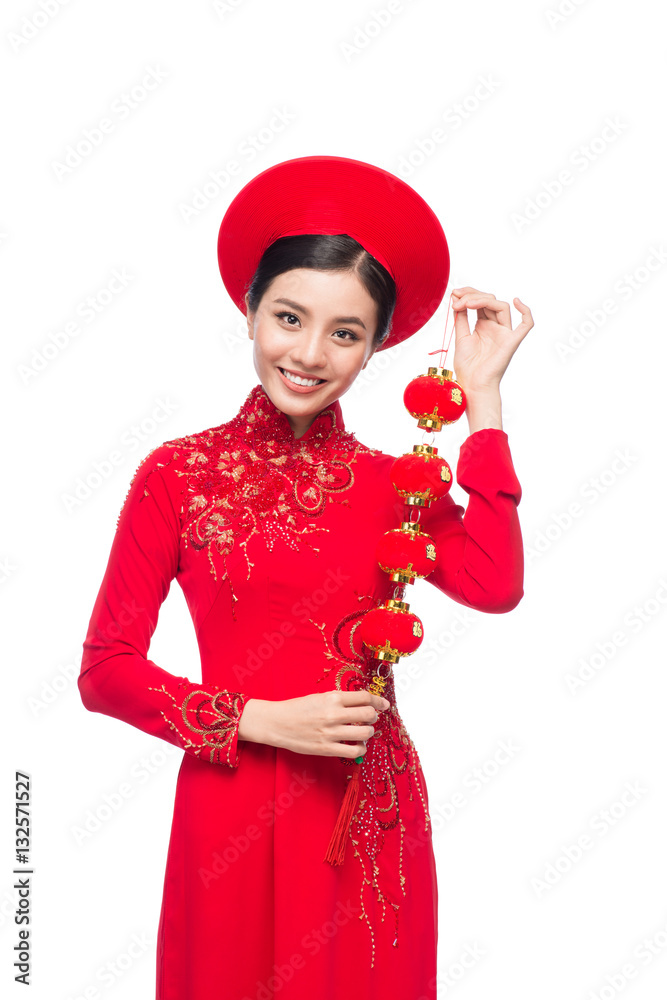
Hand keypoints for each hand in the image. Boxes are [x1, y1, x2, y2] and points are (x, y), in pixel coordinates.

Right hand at [237, 690, 390, 758]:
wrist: (277, 723)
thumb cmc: (298, 708)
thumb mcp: (320, 697)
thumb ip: (340, 700)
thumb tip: (363, 703)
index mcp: (332, 697)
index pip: (364, 697)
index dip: (378, 700)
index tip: (384, 704)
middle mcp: (334, 714)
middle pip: (368, 714)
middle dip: (374, 716)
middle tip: (371, 717)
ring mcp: (331, 732)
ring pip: (365, 732)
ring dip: (369, 731)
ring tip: (364, 731)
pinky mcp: (327, 748)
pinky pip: (354, 750)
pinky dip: (361, 748)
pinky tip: (358, 744)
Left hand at [450, 287, 533, 393]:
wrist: (472, 386)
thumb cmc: (467, 368)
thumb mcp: (460, 338)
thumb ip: (460, 319)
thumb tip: (457, 299)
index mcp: (483, 326)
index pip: (480, 302)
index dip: (468, 294)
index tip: (453, 295)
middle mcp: (495, 327)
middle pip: (489, 300)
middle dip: (472, 295)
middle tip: (456, 299)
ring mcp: (504, 334)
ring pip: (501, 306)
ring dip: (483, 299)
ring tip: (466, 304)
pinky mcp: (512, 342)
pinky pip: (526, 325)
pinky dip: (525, 312)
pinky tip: (516, 301)